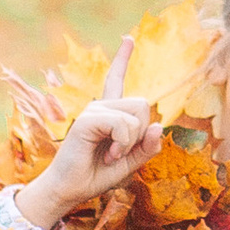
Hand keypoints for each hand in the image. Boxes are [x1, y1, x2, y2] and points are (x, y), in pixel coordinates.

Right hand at [14, 40, 156, 227]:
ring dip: (130, 141)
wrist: (70, 190)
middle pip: (143, 104)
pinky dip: (122, 143)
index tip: (127, 38)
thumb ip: (147, 147)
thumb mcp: (131, 163)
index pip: (116, 80)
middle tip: (120, 151)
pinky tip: (109, 154)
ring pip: (136, 115)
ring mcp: (93, 110)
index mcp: (110, 114)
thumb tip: (159, 126)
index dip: (122, 59)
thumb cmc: (96, 175)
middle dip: (141, 133)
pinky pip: (122, 124)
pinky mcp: (87, 119)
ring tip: (112, 155)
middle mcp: (101, 107)